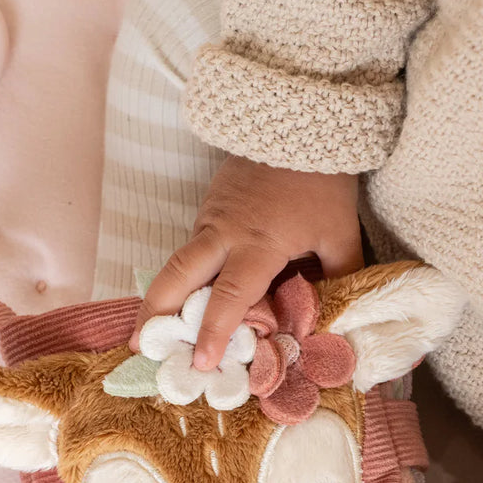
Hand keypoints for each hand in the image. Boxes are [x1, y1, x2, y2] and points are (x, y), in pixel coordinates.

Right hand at [129, 156, 362, 368]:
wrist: (298, 120)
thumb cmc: (322, 182)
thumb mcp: (341, 235)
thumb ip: (340, 279)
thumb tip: (335, 317)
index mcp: (259, 243)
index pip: (231, 297)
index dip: (214, 332)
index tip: (201, 362)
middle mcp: (224, 232)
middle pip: (177, 276)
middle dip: (156, 313)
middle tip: (142, 346)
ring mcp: (211, 217)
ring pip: (179, 262)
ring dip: (163, 296)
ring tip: (151, 331)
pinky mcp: (209, 207)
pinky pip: (193, 248)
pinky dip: (183, 276)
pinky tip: (180, 301)